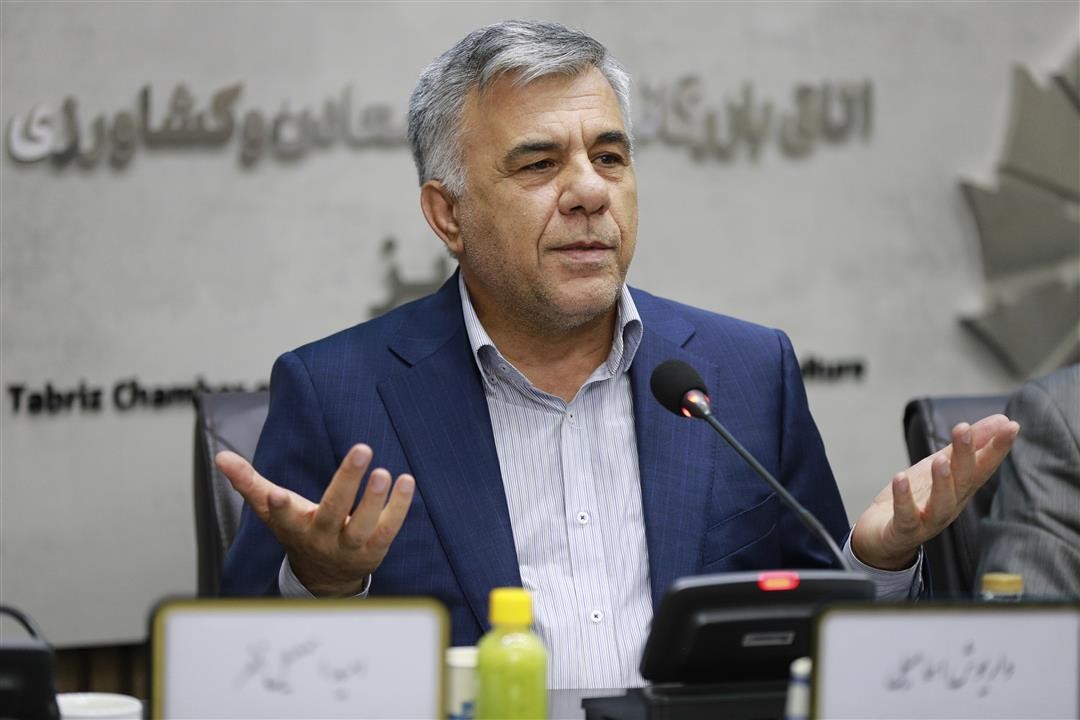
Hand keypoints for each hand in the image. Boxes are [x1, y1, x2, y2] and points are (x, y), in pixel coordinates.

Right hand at [216, 444, 414, 595]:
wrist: (324, 577)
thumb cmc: (298, 530)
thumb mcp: (272, 510)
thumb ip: (249, 482)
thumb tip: (220, 457)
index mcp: (294, 526)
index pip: (283, 517)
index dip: (279, 507)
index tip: (277, 496)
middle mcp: (322, 538)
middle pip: (333, 511)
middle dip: (346, 482)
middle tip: (362, 450)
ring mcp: (349, 547)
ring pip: (362, 525)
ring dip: (375, 499)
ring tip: (384, 472)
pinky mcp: (374, 550)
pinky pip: (388, 529)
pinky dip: (399, 507)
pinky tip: (406, 482)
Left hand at [851, 414, 1018, 569]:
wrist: (884, 537)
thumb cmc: (917, 498)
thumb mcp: (942, 466)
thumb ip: (967, 446)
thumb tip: (1002, 420)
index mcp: (961, 489)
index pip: (983, 467)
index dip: (998, 448)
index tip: (1011, 425)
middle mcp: (950, 505)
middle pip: (963, 481)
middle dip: (965, 455)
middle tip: (963, 429)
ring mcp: (928, 520)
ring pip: (941, 503)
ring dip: (942, 482)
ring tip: (940, 460)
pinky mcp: (904, 530)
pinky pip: (906, 516)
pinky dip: (904, 498)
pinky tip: (900, 478)